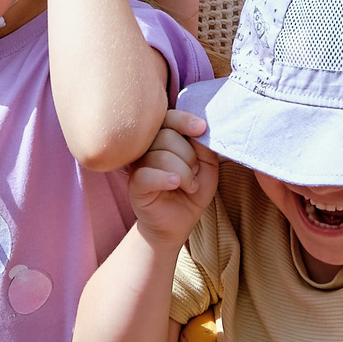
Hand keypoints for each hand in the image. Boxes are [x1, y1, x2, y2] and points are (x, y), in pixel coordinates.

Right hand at [126, 107, 214, 244]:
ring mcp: (139, 165)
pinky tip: (175, 184)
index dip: (185, 120)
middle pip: (167, 135)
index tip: (201, 129)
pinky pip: (147, 174)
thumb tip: (199, 129)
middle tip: (194, 173)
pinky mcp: (135, 184)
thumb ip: (204, 147)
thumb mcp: (207, 167)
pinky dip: (165, 178)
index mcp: (163, 138)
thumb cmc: (191, 192)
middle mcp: (147, 148)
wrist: (178, 224)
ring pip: (161, 155)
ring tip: (188, 186)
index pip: (169, 117)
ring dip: (184, 172)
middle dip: (189, 156)